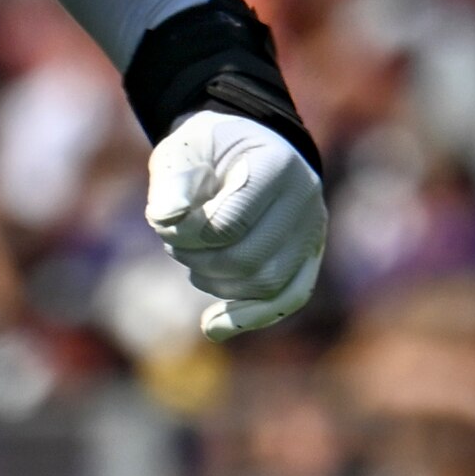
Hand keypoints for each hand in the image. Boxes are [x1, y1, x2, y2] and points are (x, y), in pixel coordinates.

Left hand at [146, 109, 325, 340]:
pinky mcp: (309, 256)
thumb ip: (172, 180)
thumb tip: (165, 218)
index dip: (188, 233)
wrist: (245, 148)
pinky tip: (212, 326)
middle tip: (173, 242)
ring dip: (217, 283)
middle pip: (250, 259)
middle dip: (199, 260)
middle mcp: (305, 199)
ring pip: (267, 285)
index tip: (161, 221)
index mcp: (276, 163)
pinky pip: (288, 298)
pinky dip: (250, 316)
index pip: (231, 222)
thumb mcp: (183, 149)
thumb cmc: (209, 150)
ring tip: (192, 260)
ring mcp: (312, 230)